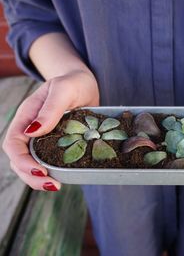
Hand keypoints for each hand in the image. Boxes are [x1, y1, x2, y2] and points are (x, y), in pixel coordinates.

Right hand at [2, 70, 98, 190]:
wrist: (85, 83)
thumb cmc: (73, 82)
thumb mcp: (63, 89)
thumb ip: (50, 109)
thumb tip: (33, 132)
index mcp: (26, 117)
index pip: (13, 144)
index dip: (22, 161)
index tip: (40, 171)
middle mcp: (31, 130)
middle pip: (19, 159)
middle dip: (31, 176)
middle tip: (53, 185)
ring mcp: (43, 138)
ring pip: (32, 163)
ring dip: (40, 178)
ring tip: (57, 185)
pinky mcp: (58, 144)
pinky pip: (49, 161)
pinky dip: (53, 172)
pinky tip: (64, 178)